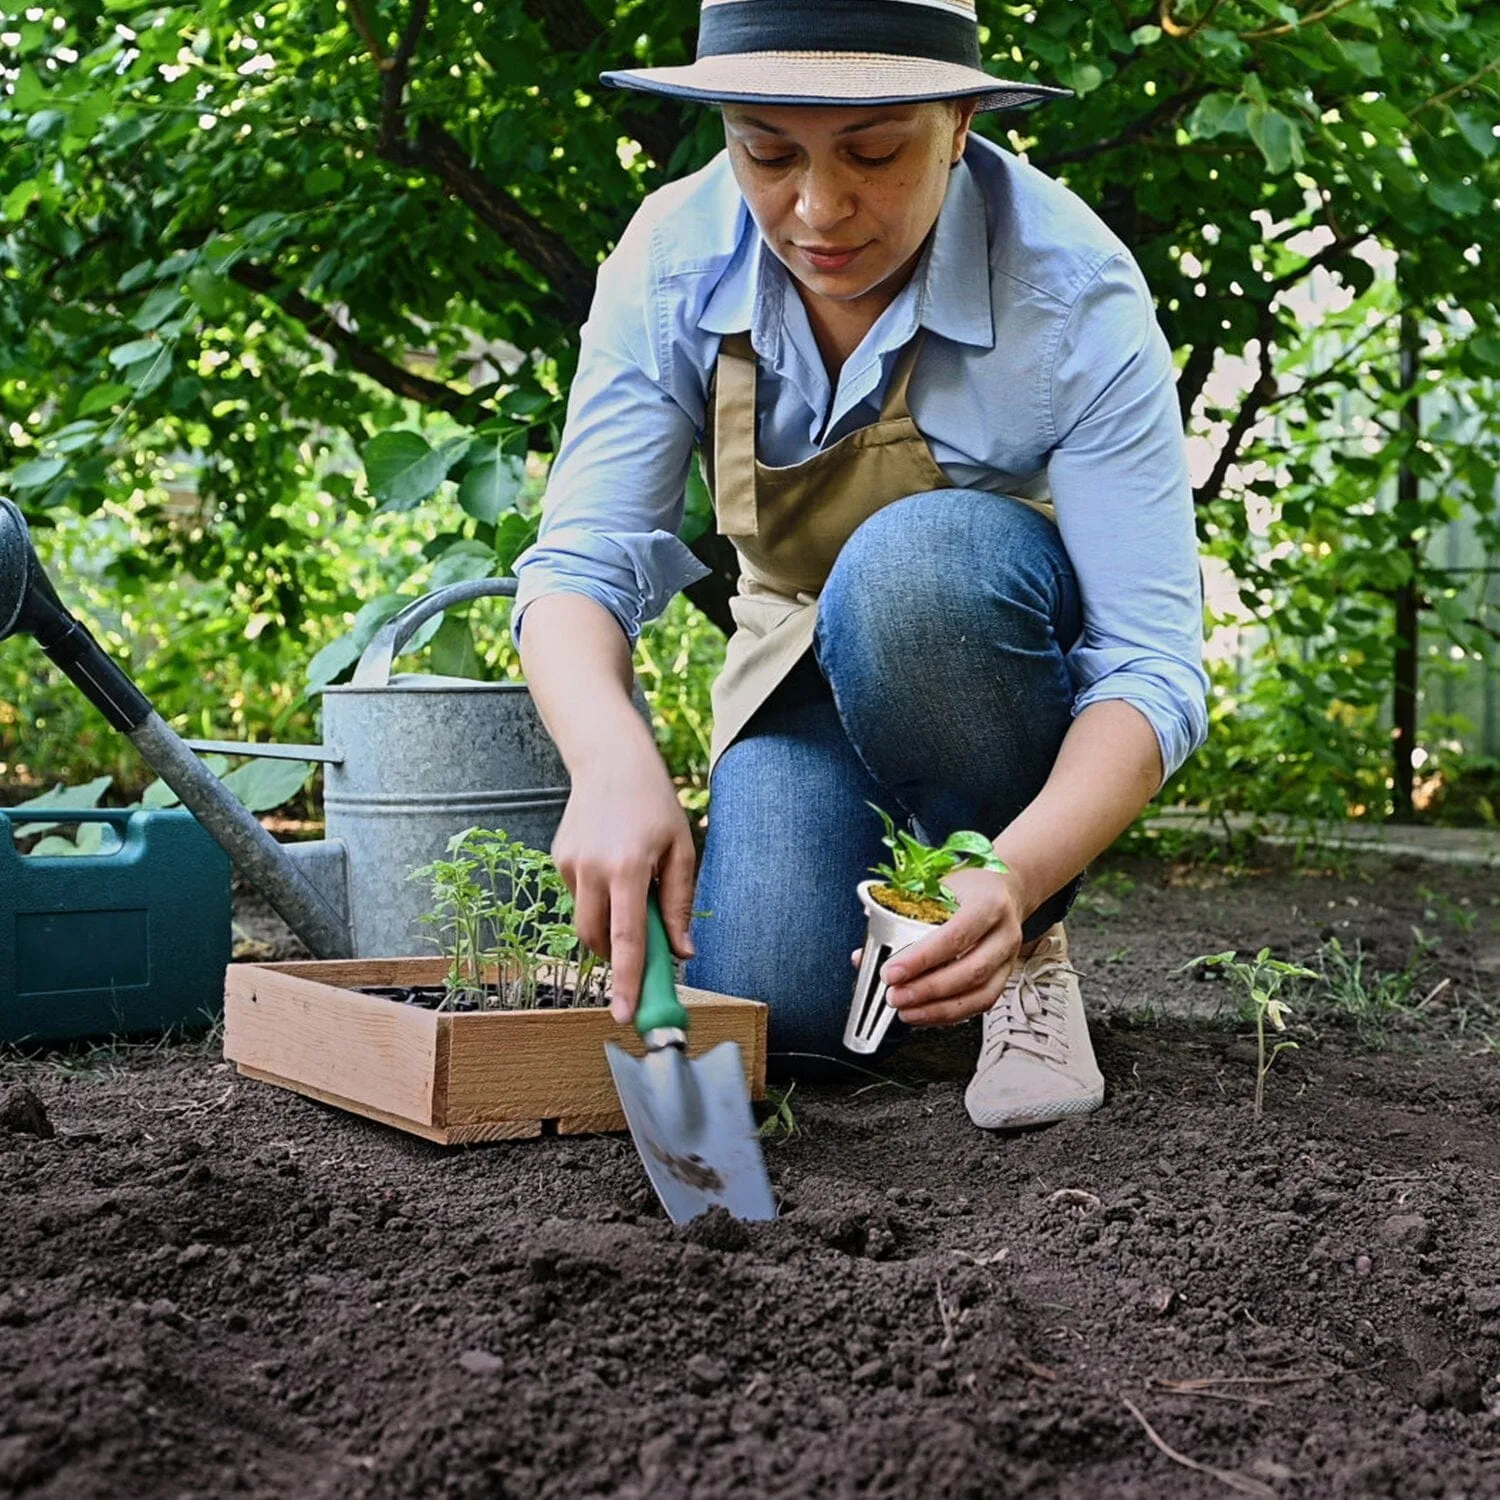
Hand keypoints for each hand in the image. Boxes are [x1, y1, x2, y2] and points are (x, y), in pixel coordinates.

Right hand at [549, 736, 696, 1026]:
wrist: (609, 759)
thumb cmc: (653, 803)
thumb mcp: (680, 850)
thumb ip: (679, 904)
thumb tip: (683, 952)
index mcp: (629, 867)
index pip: (626, 939)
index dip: (628, 981)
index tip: (625, 1015)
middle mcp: (593, 869)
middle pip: (597, 940)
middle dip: (616, 957)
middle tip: (641, 955)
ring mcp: (570, 864)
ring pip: (584, 922)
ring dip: (607, 926)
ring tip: (632, 890)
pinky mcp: (558, 859)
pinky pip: (579, 897)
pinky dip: (598, 897)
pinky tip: (612, 864)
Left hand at [852, 866, 1029, 1026]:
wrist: (1002, 889)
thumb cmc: (965, 887)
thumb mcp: (934, 887)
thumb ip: (899, 918)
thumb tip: (863, 956)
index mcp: (987, 902)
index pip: (954, 935)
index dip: (921, 958)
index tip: (891, 973)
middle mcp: (1003, 932)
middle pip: (970, 970)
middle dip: (927, 989)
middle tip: (895, 996)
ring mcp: (1009, 958)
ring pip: (980, 994)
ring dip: (939, 1009)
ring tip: (906, 1012)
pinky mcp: (1005, 976)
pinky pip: (982, 1003)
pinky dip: (951, 1014)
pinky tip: (926, 1014)